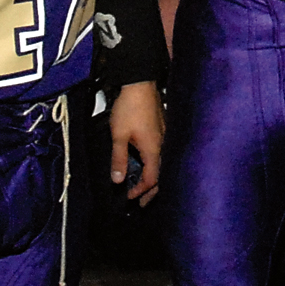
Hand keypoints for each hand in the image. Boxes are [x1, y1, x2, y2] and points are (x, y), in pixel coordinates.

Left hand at [108, 79, 163, 204]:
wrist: (140, 83)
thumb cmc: (129, 108)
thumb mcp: (118, 135)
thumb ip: (119, 159)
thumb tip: (118, 181)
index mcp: (154, 149)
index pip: (151, 179)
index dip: (140, 191)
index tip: (129, 197)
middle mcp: (164, 145)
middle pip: (162, 175)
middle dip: (152, 191)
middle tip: (141, 203)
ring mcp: (166, 136)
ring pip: (164, 164)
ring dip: (154, 178)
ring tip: (144, 187)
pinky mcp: (163, 129)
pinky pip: (163, 154)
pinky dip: (156, 165)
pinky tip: (148, 165)